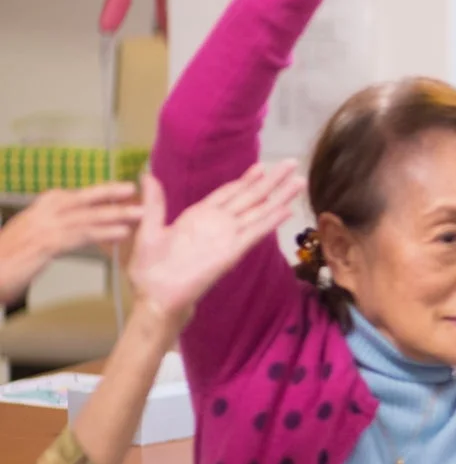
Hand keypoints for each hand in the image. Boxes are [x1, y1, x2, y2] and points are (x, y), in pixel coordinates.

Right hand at [0, 182, 142, 303]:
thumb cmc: (10, 256)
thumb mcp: (34, 233)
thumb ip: (56, 224)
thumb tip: (80, 221)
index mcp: (41, 207)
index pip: (77, 196)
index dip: (102, 193)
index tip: (124, 190)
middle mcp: (44, 212)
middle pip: (83, 200)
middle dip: (110, 194)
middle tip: (134, 189)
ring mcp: (45, 227)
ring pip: (87, 217)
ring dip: (115, 215)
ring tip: (139, 214)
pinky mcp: (47, 244)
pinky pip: (81, 236)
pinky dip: (103, 233)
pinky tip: (121, 233)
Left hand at [124, 162, 305, 327]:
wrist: (155, 299)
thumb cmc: (149, 270)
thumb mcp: (149, 230)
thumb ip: (155, 204)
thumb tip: (147, 175)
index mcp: (199, 216)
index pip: (228, 193)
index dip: (246, 179)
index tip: (263, 166)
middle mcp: (218, 224)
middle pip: (250, 197)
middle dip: (272, 181)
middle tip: (292, 163)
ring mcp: (227, 238)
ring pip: (258, 212)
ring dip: (279, 197)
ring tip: (299, 182)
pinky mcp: (231, 253)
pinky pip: (254, 234)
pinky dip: (270, 221)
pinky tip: (286, 211)